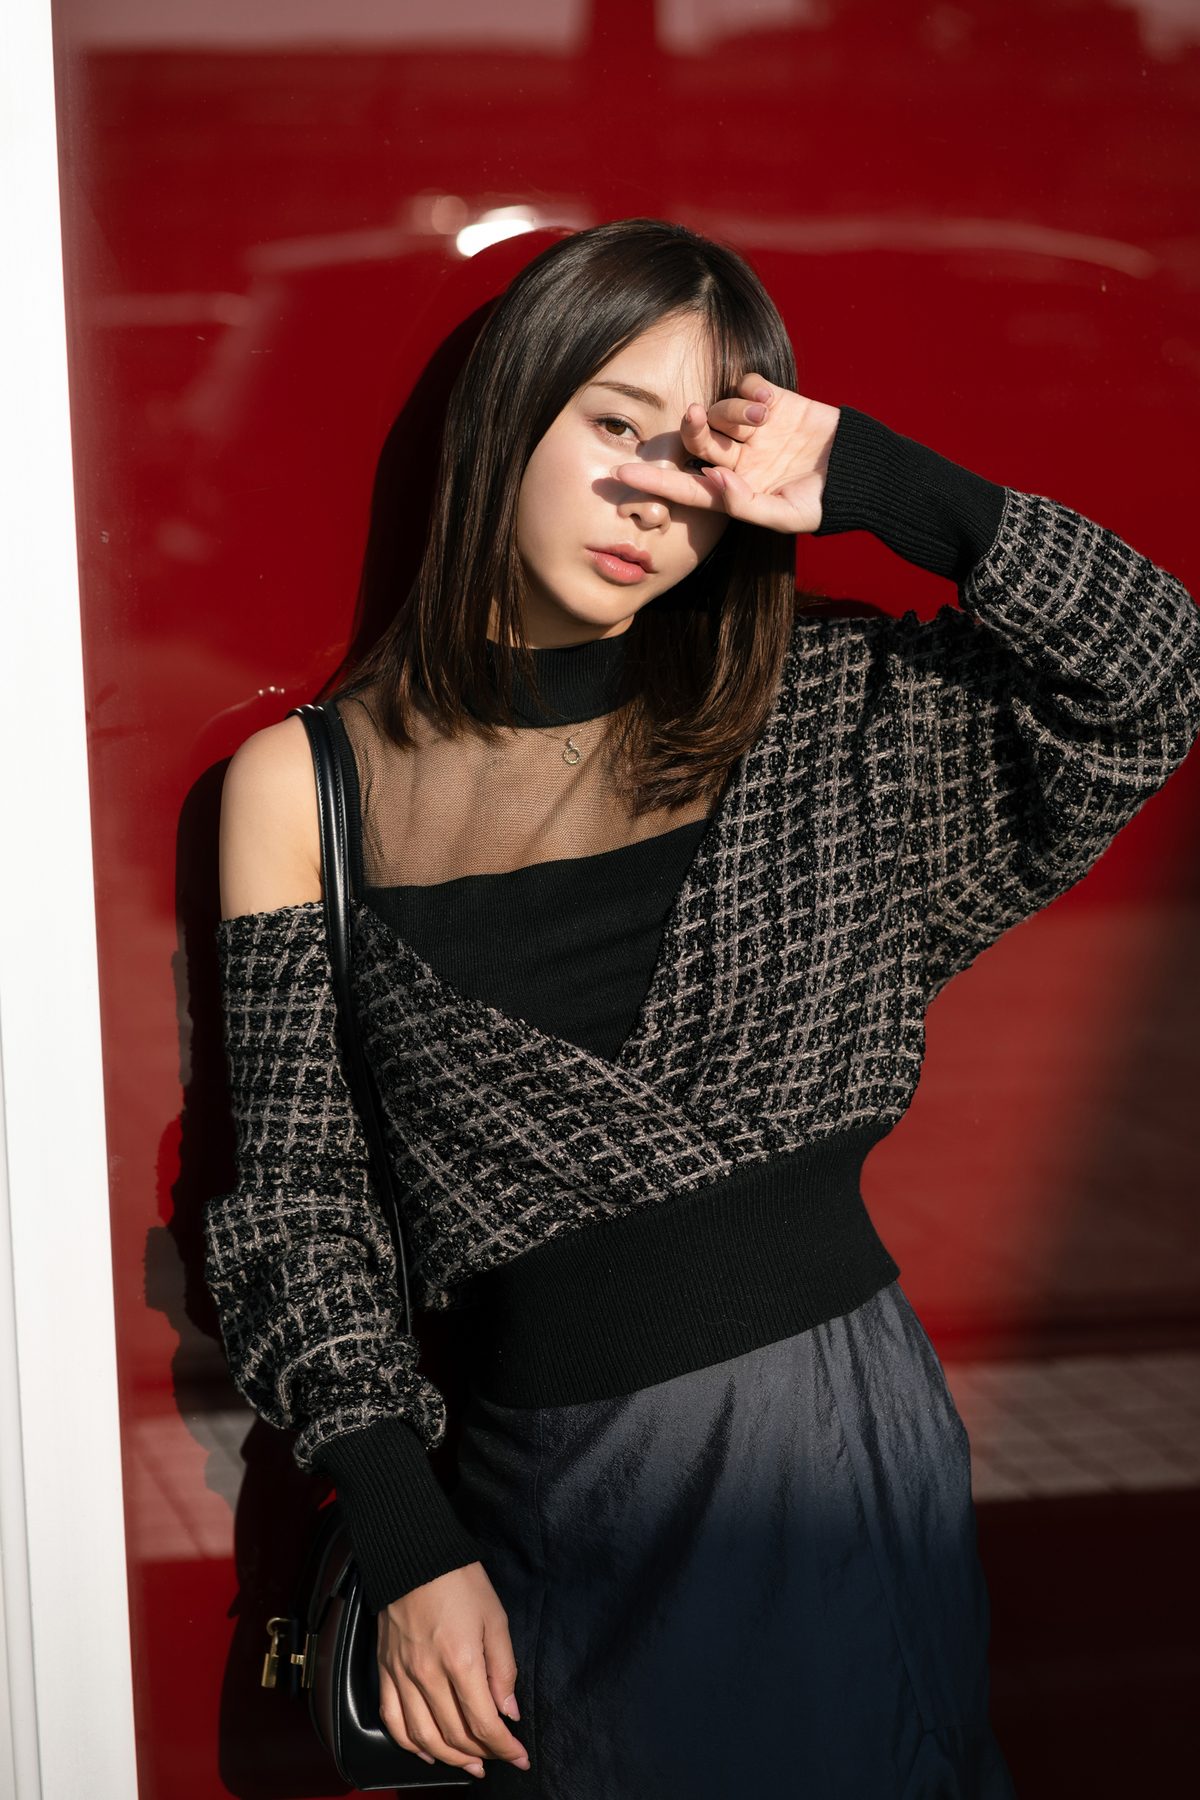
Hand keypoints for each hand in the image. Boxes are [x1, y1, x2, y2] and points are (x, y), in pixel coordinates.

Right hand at [377, 1560, 529, 1779]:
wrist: (415, 1554)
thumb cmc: (460, 1581)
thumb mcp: (495, 1618)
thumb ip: (504, 1669)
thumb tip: (509, 1712)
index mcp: (461, 1661)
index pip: (485, 1723)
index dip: (505, 1747)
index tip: (521, 1756)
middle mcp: (428, 1675)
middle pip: (455, 1735)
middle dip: (483, 1754)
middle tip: (499, 1759)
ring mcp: (403, 1674)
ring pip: (423, 1737)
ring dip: (449, 1758)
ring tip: (470, 1764)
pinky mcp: (385, 1670)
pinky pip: (392, 1720)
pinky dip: (410, 1744)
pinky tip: (427, 1751)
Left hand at [611, 374, 838, 535]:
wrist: (863, 469)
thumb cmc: (825, 502)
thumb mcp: (787, 515)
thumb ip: (745, 504)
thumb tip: (711, 479)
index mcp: (734, 487)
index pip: (685, 484)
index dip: (653, 481)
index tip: (620, 474)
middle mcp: (737, 456)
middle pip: (697, 439)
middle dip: (693, 428)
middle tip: (696, 416)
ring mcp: (754, 428)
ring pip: (721, 410)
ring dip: (733, 410)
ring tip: (763, 418)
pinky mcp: (774, 400)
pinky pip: (747, 384)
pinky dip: (751, 388)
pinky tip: (769, 402)